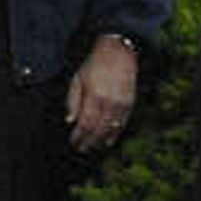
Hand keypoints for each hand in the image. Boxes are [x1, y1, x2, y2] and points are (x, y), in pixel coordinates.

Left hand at [64, 34, 139, 150]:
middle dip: (89, 141)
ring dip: (101, 140)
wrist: (118, 52)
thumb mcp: (77, 79)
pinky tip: (109, 140)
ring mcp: (122, 103)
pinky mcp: (131, 103)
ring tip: (94, 148)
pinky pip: (123, 123)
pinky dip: (116, 133)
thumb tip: (70, 120)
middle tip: (81, 149)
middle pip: (98, 129)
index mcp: (94, 96)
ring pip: (111, 129)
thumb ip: (73, 100)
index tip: (73, 142)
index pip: (85, 124)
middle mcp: (109, 102)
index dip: (79, 136)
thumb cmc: (94, 65)